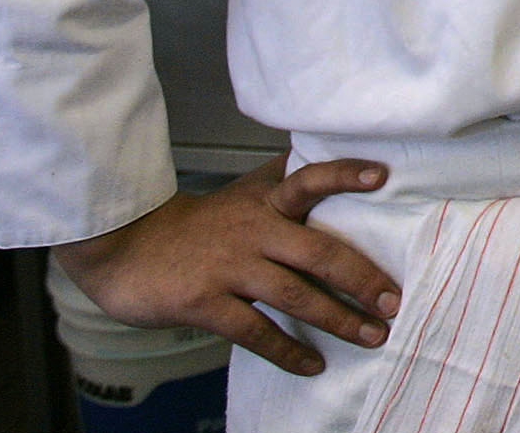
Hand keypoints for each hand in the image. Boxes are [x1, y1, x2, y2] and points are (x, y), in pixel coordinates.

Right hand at [53, 157, 398, 376]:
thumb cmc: (198, 225)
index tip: (382, 175)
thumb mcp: (242, 194)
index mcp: (265, 202)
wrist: (125, 247)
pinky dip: (287, 351)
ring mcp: (230, 268)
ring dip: (338, 319)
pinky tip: (313, 365)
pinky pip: (255, 331)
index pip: (308, 178)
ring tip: (373, 337)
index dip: (344, 174)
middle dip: (362, 278)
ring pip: (295, 295)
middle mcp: (254, 231)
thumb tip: (326, 154)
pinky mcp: (206, 303)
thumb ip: (283, 182)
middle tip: (395, 300)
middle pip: (318, 251)